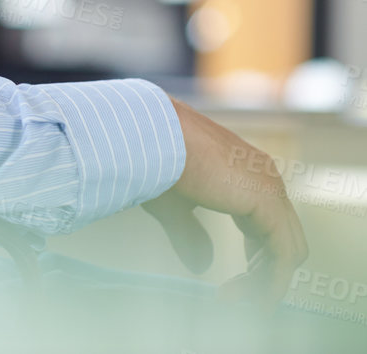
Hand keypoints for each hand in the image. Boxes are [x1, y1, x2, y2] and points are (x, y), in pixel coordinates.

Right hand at [139, 97, 306, 308]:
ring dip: (267, 281)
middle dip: (261, 272)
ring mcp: (270, 189)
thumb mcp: (173, 203)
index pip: (267, 224)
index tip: (233, 282)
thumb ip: (190, 232)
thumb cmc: (153, 159)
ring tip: (238, 301)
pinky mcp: (267, 204)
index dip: (254, 256)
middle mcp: (265, 178)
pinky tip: (254, 299)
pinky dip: (273, 281)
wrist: (149, 136)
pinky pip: (283, 255)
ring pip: (288, 249)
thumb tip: (202, 265)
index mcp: (245, 173)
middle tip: (233, 295)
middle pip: (282, 239)